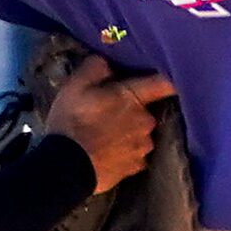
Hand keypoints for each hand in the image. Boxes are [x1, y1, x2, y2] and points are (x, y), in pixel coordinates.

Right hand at [45, 56, 176, 192]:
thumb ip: (94, 69)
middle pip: (147, 111)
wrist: (67, 168)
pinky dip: (125, 154)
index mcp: (134, 98)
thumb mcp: (74, 87)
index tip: (160, 81)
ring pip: (141, 135)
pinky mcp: (135, 168)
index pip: (163, 84)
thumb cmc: (72, 122)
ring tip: (106, 139)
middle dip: (132, 112)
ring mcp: (143, 147)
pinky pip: (135, 156)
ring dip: (129, 134)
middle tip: (109, 116)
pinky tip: (108, 155)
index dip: (164, 81)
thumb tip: (106, 62)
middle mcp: (146, 122)